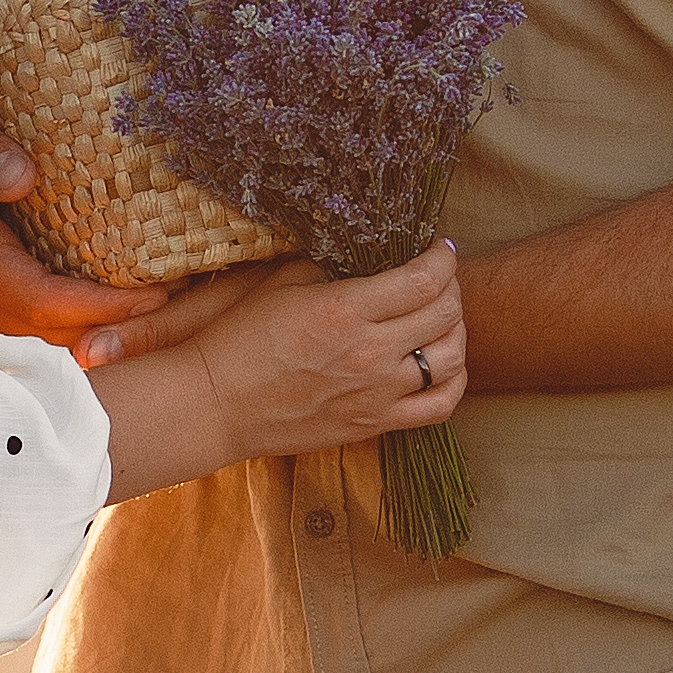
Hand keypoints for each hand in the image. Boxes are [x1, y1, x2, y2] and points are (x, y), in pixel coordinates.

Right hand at [0, 83, 165, 349]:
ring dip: (79, 332)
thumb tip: (20, 178)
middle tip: (165, 308)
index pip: (35, 298)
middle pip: (34, 332)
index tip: (154, 296)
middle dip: (101, 328)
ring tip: (139, 313)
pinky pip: (7, 321)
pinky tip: (91, 308)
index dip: (96, 307)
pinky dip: (52, 324)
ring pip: (21, 335)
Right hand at [191, 243, 466, 458]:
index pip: (423, 278)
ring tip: (442, 319)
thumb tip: (362, 258)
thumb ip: (329, 268)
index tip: (440, 249)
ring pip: (452, 358)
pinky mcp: (374, 423)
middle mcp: (370, 352)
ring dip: (456, 331)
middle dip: (451, 287)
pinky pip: (440, 406)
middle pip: (445, 313)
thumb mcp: (281, 285)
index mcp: (344, 310)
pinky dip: (455, 381)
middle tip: (440, 278)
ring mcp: (377, 392)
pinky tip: (444, 364)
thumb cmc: (239, 342)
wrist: (216, 405)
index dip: (443, 258)